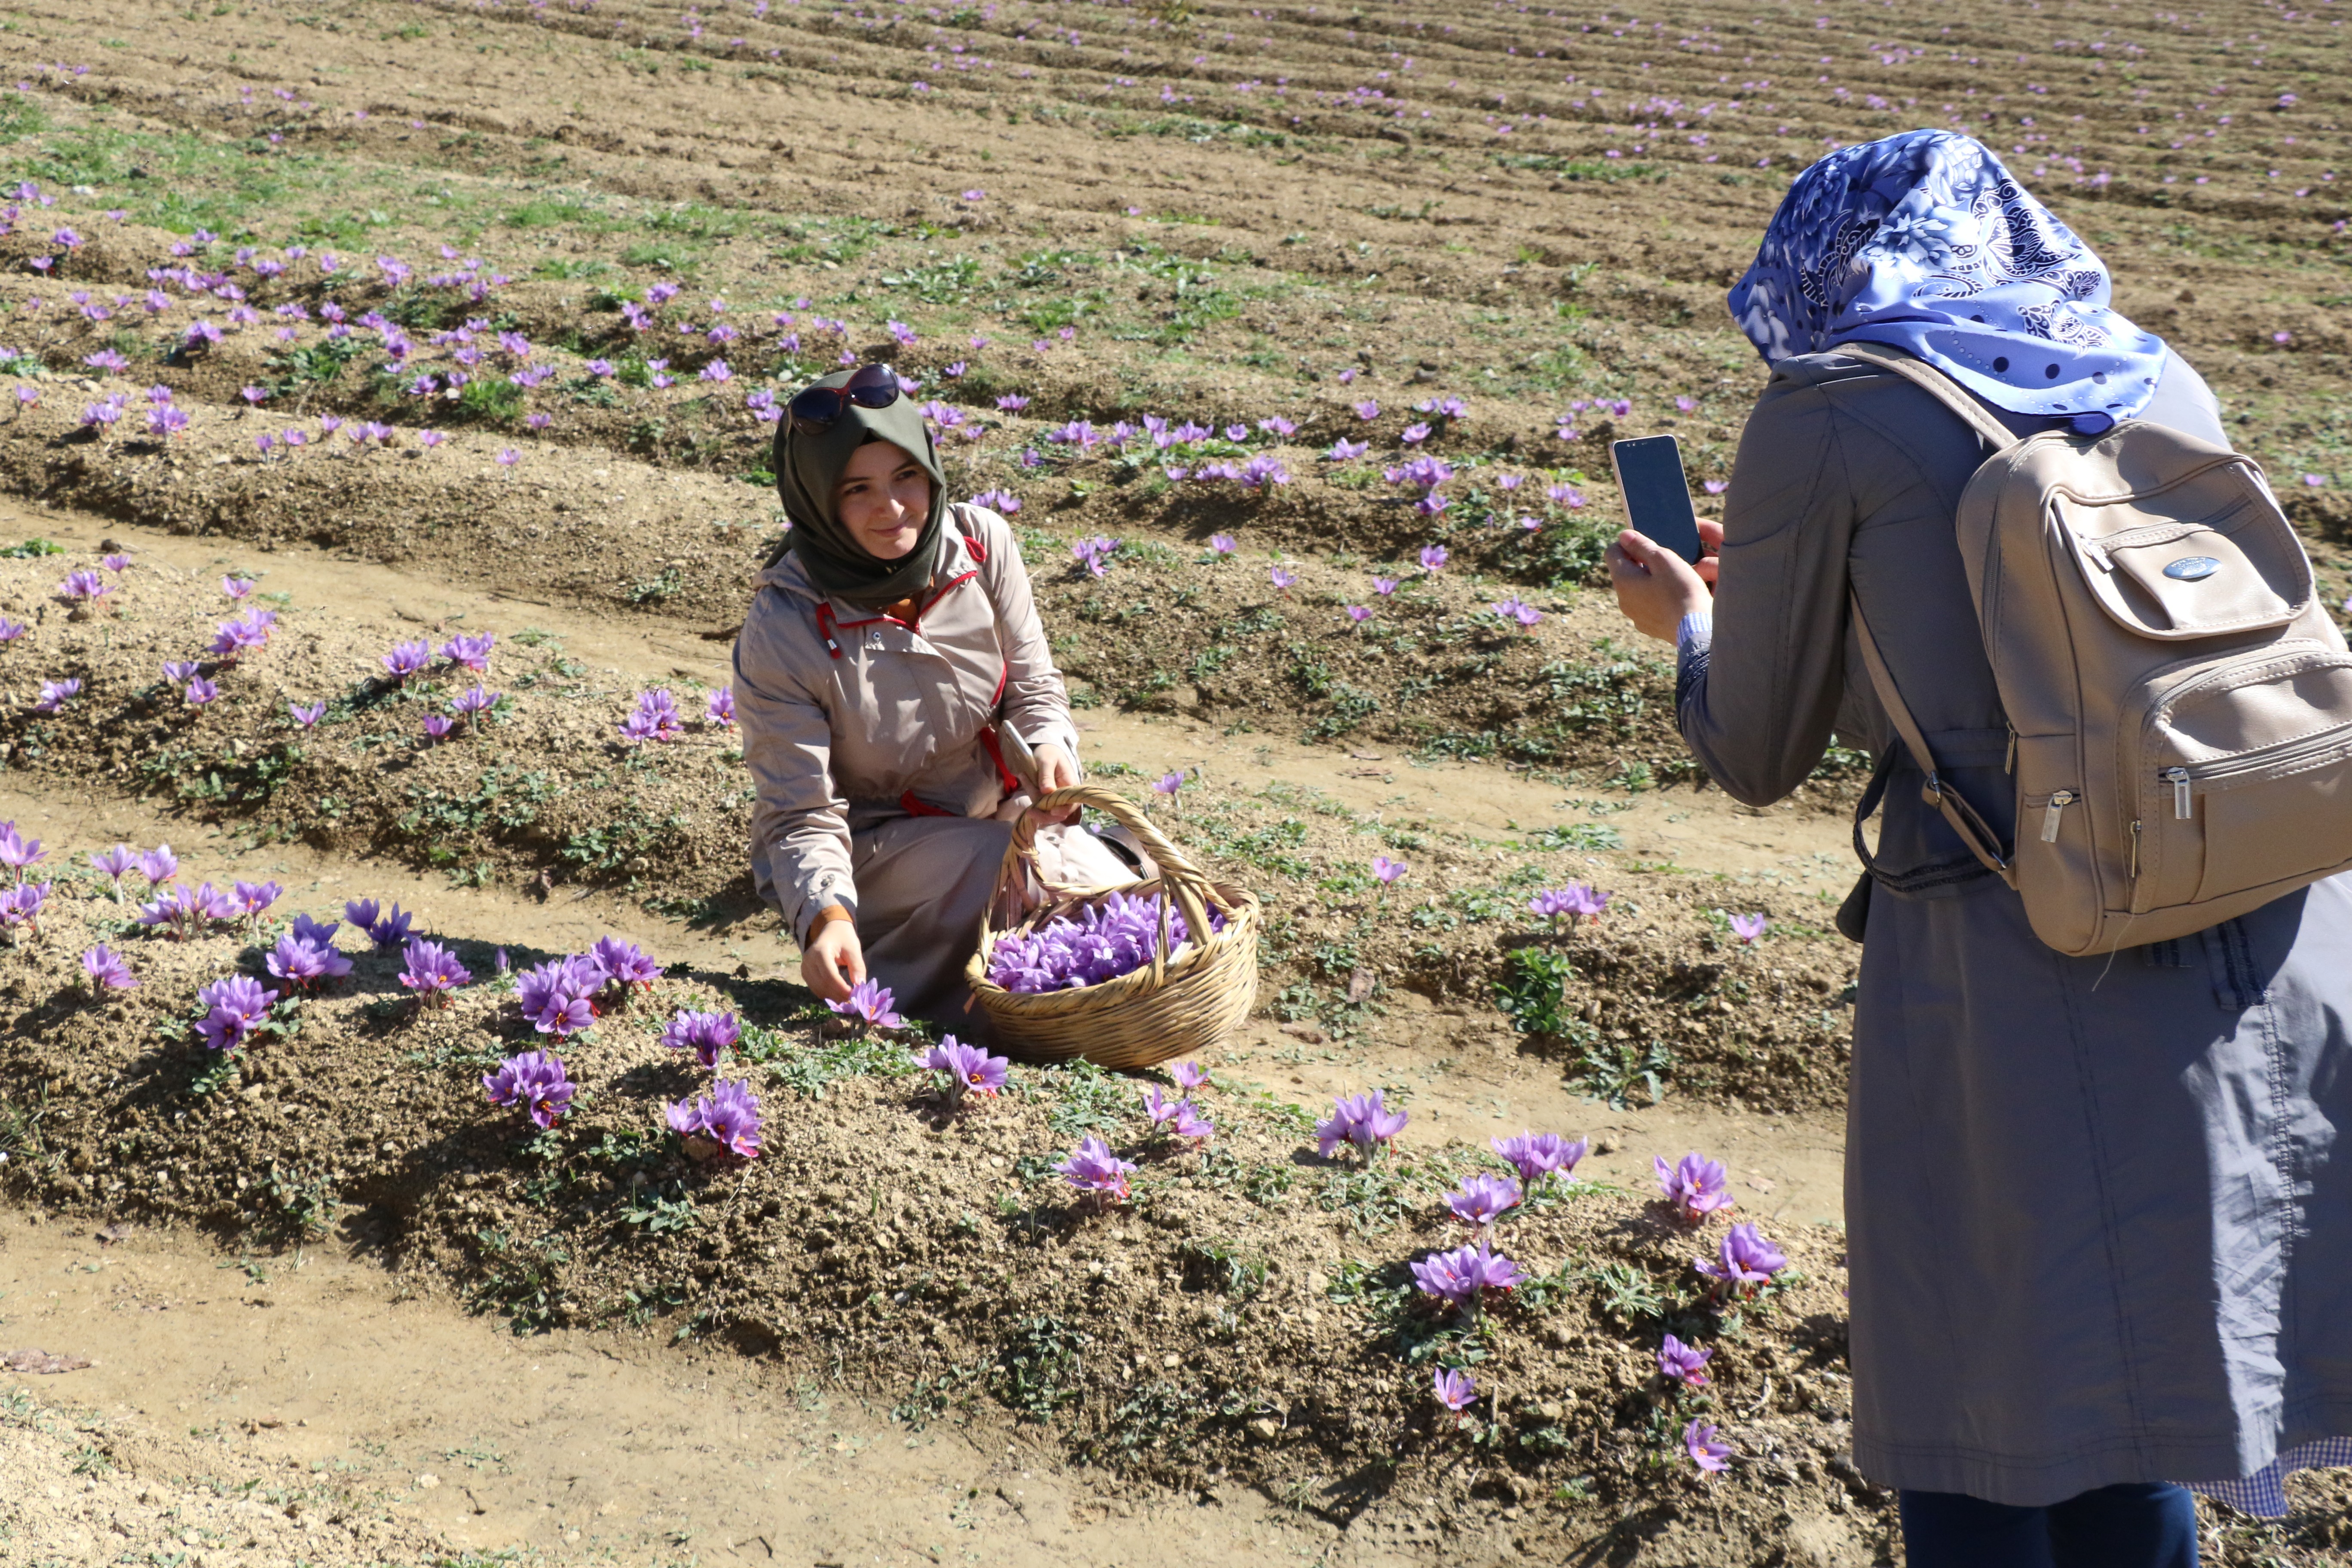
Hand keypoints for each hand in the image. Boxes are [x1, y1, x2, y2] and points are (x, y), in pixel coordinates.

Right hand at [799, 913, 864, 1001]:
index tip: (854, 995)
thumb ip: (857, 966)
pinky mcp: (805, 972)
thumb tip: (859, 985)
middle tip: (853, 1000)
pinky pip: (815, 988)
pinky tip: (838, 994)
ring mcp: (804, 967)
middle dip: (838, 995)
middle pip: (823, 985)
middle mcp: (808, 960)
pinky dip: (827, 993)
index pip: (830, 976)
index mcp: (820, 952)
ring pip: (818, 989)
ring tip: (847, 998)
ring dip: (833, 996)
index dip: (842, 989)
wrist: (830, 929)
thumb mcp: (853, 948)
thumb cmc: (843, 937)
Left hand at [1030, 740, 1080, 823]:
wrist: (1045, 749)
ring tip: (1024, 776)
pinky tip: (1024, 778)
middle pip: (1058, 812)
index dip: (1062, 811)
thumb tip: (1047, 791)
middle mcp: (1065, 794)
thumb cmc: (1049, 752)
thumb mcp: (1047, 760)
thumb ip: (1046, 775)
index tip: (1051, 811)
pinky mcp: (1047, 797)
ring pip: (1046, 809)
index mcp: (1071, 785)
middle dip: (1043, 813)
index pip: (1071, 804)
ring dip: (1034, 799)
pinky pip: (1039, 802)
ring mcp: (1056, 797)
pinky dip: (1031, 794)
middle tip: (1029, 812)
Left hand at [1606, 521, 1721, 641]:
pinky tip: (1673, 597)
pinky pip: (1646, 605)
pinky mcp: (1647, 626)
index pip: (1612, 552)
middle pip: (1624, 571)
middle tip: (1664, 561)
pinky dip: (1655, 597)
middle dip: (1640, 562)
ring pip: (1636, 589)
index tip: (1647, 543)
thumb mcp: (1664, 559)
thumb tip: (1624, 535)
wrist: (1696, 629)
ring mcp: (1634, 615)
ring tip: (1671, 579)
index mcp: (1622, 580)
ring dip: (1648, 580)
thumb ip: (1642, 545)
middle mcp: (1622, 600)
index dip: (1628, 543)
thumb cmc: (1682, 591)